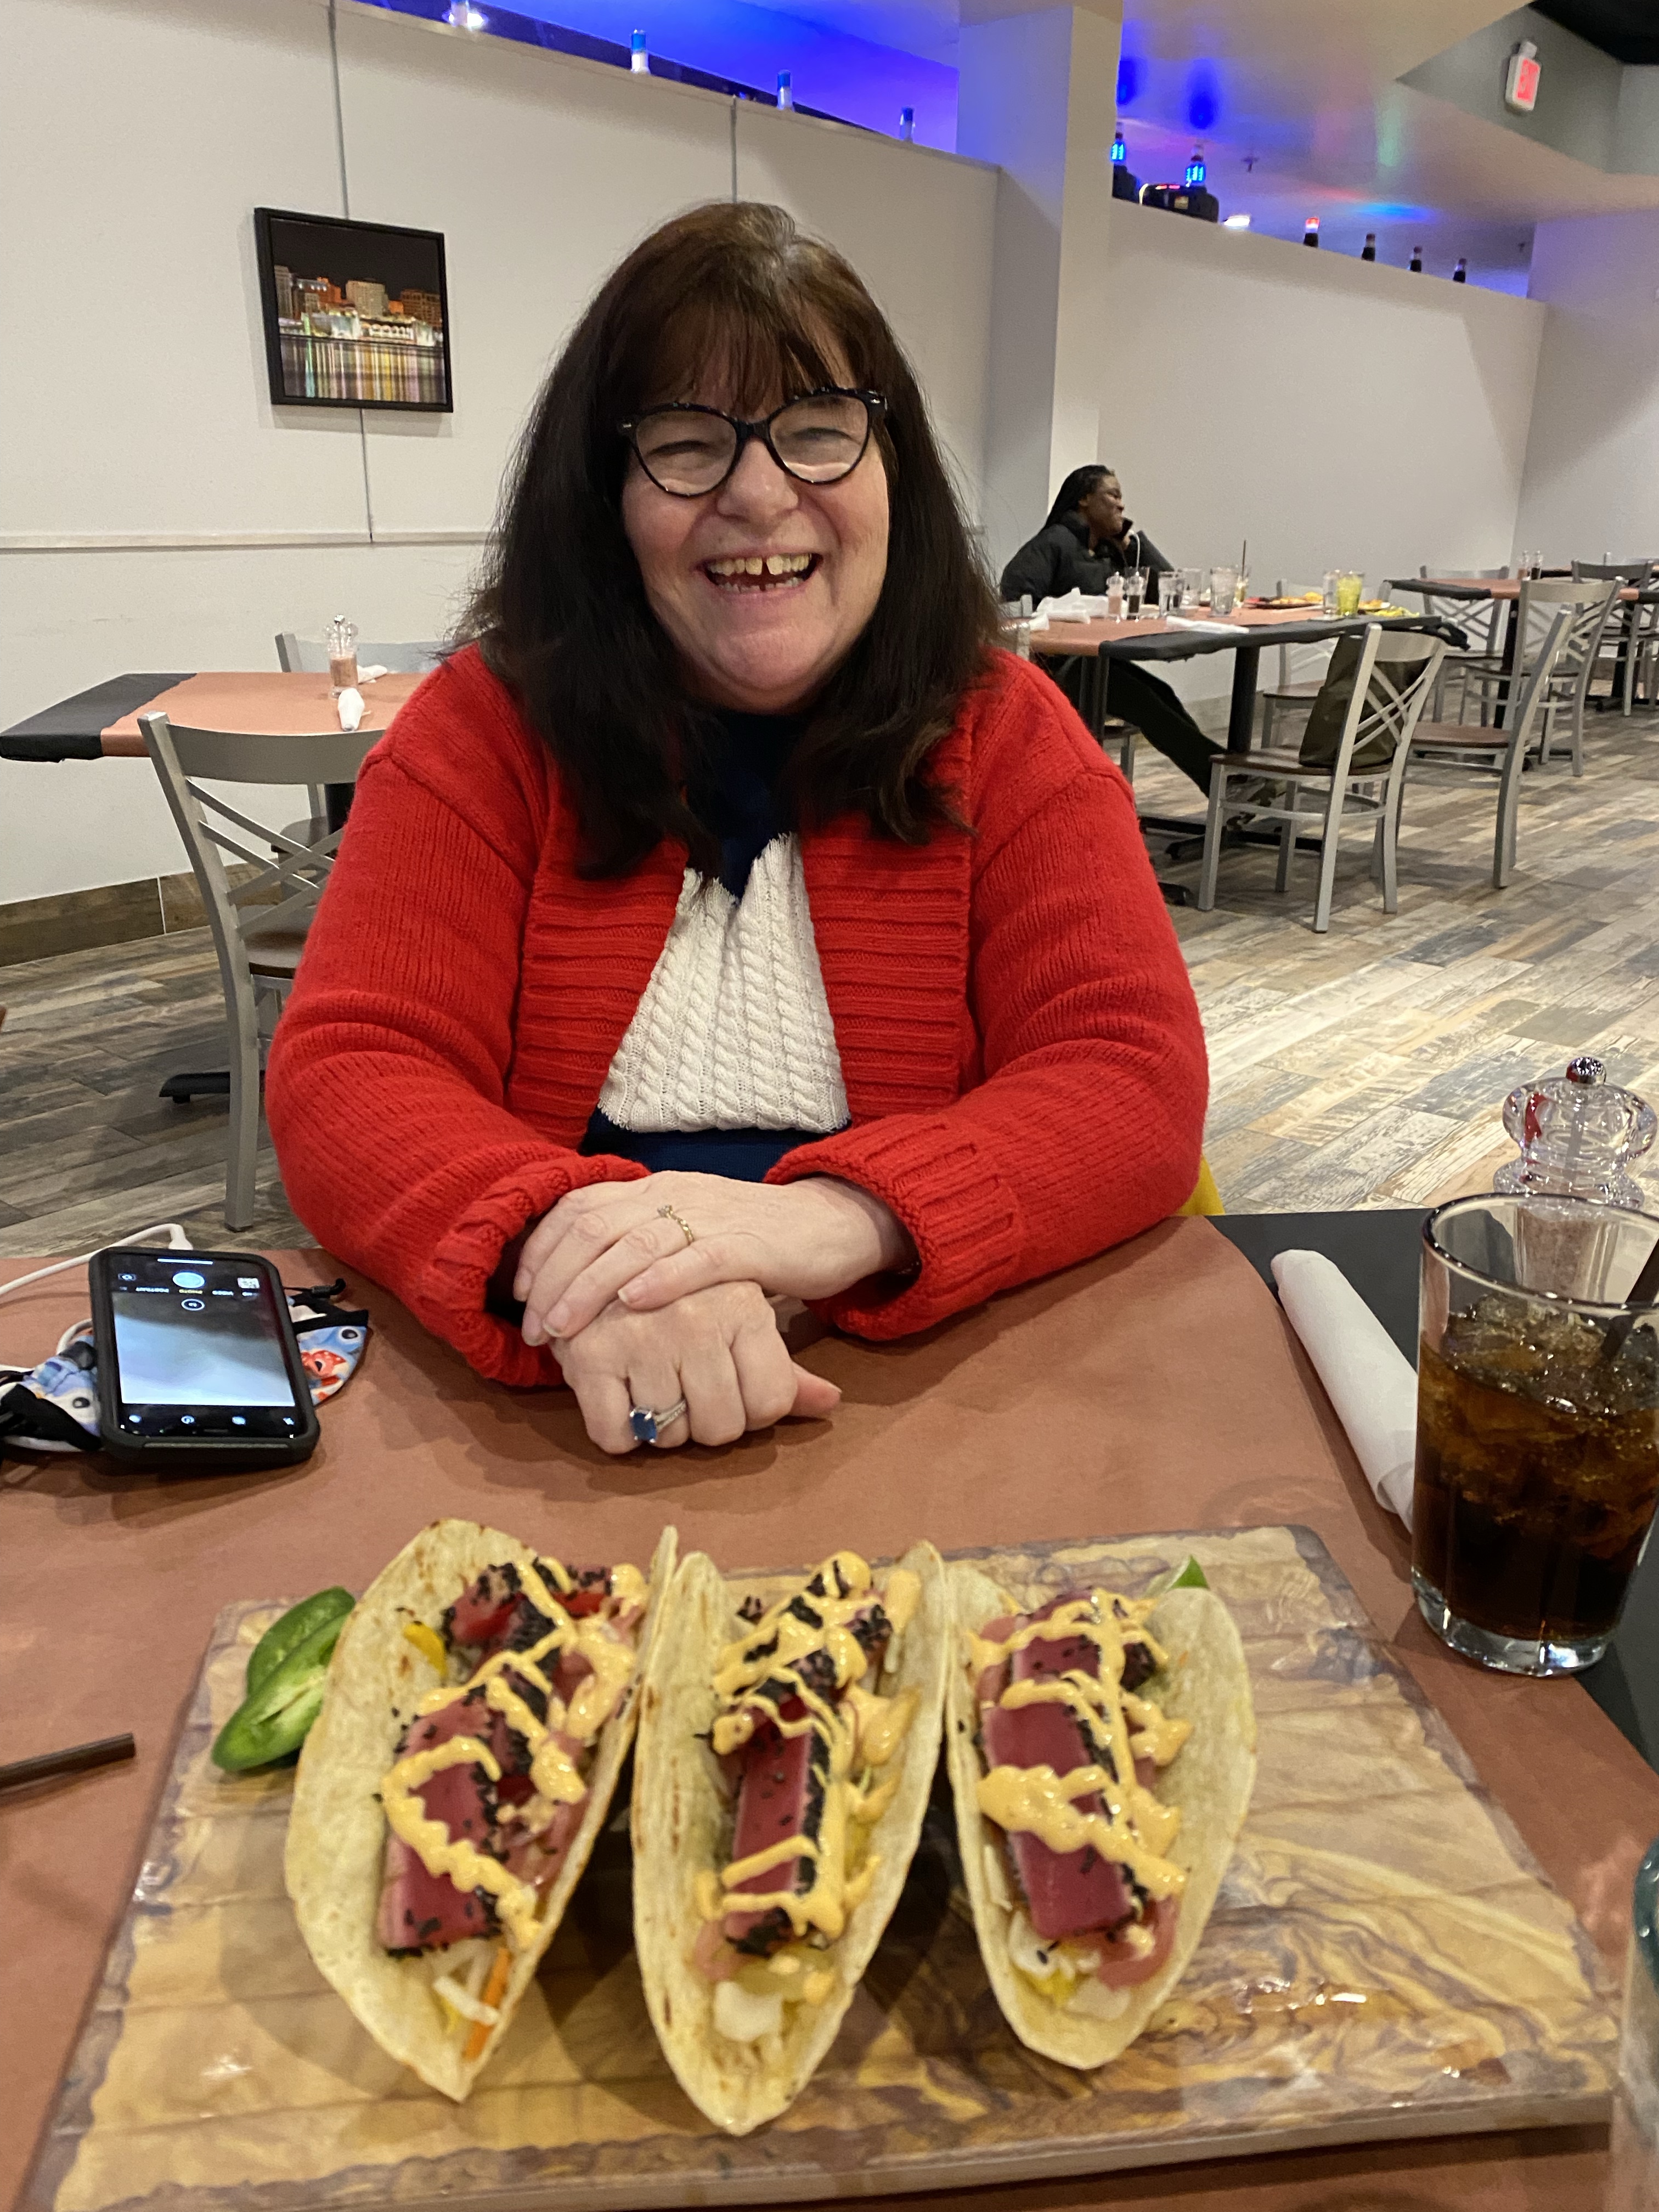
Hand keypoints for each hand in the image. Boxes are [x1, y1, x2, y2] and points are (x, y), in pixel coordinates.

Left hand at [518, 1172, 913, 1346]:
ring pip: (634, 1244)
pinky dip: (661, 1280)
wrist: (826, 1223)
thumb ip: (636, 1246)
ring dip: (590, 1288)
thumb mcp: (682, 1231)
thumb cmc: (748, 1238)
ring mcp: (709, 1216)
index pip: (578, 1207)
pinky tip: (634, 1305)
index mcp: (652, 1189)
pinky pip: (697, 1258)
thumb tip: (579, 1288)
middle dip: (554, 1279)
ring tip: (563, 1327)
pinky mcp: (747, 1244)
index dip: (542, 1250)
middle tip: (534, 1328)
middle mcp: (672, 1194)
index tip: (520, 1296)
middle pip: (594, 1227)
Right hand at [553, 1281, 839, 1452]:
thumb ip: (785, 1369)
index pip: (770, 1402)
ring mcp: (642, 1337)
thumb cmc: (682, 1299)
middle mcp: (696, 1319)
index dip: (750, 1411)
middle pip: (722, 1427)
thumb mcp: (739, 1320)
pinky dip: (618, 1432)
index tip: (729, 1389)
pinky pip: (616, 1436)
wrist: (600, 1254)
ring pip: (669, 1436)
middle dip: (704, 1422)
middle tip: (685, 1391)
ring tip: (649, 1385)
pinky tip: (619, 1398)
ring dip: (659, 1426)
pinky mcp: (590, 1355)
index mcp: (743, 1306)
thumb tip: (831, 1402)